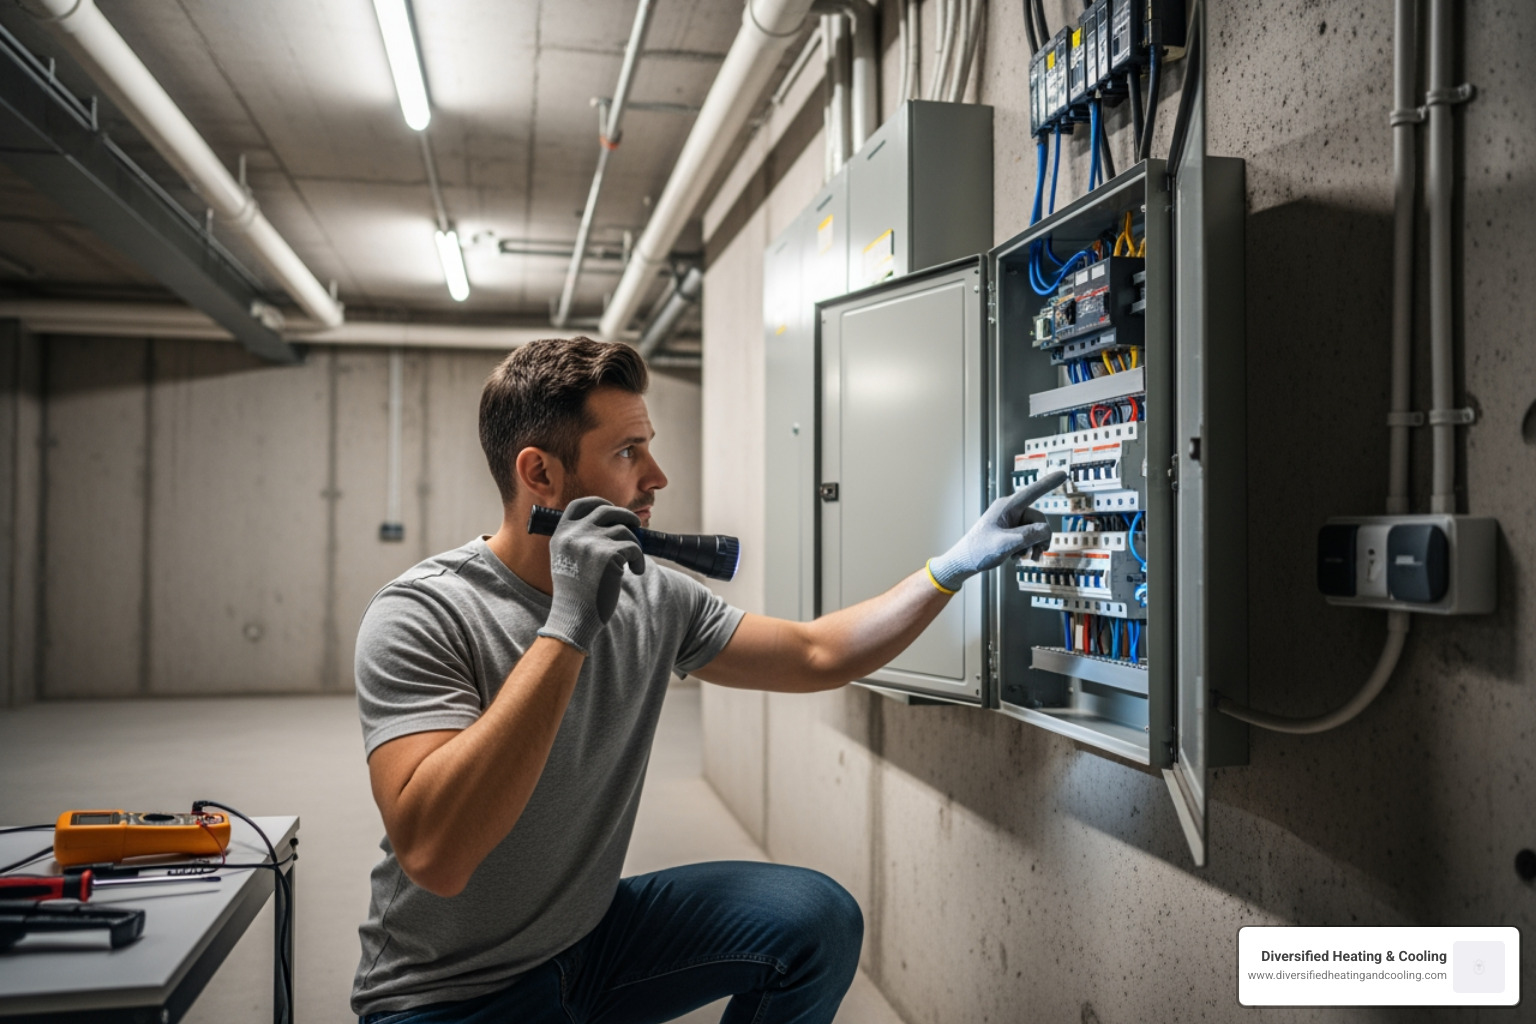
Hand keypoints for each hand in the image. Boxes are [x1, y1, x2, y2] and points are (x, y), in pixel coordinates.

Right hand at [536, 497, 644, 652]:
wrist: (574, 617)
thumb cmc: (576, 593)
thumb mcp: (568, 560)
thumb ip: (580, 540)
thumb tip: (612, 525)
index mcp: (561, 534)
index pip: (581, 505)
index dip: (599, 503)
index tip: (611, 509)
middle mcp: (574, 534)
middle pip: (607, 511)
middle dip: (626, 515)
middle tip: (636, 526)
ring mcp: (591, 543)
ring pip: (625, 531)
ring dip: (634, 545)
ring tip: (632, 564)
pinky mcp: (609, 554)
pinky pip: (634, 548)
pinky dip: (639, 559)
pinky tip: (636, 571)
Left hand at [926, 470, 1067, 591]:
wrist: (964, 562)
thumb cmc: (979, 551)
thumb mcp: (1005, 544)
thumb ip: (1027, 536)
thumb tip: (1046, 530)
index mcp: (1007, 507)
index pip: (1032, 492)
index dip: (1049, 483)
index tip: (1064, 473)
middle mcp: (1010, 510)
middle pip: (1039, 519)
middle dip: (1040, 538)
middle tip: (1036, 556)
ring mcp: (1010, 520)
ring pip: (1035, 529)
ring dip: (1033, 545)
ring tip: (1022, 558)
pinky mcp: (1010, 530)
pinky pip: (1028, 535)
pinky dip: (1026, 547)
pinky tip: (1016, 557)